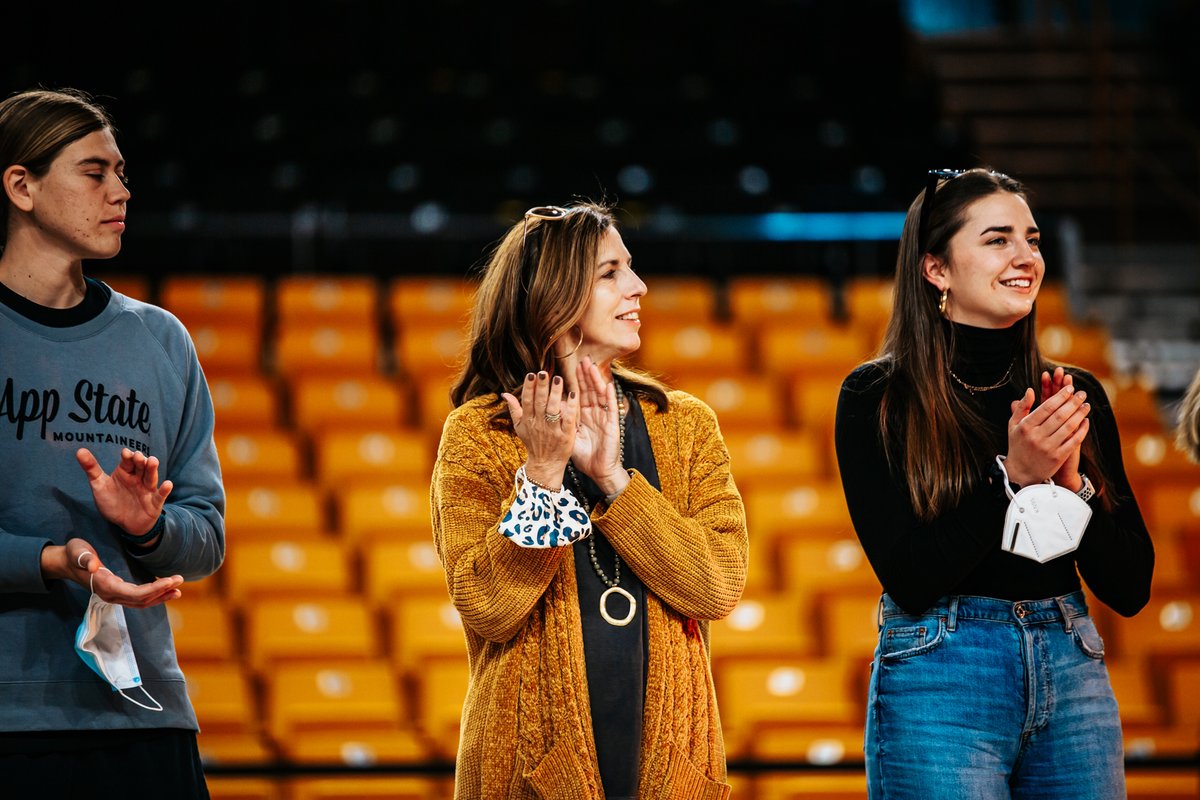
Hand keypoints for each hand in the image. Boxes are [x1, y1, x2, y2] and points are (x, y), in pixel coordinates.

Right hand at [42, 539, 182, 607]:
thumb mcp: (77, 551)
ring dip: (161, 596)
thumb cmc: (73, 554)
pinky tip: (167, 590)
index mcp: (105, 586)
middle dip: (162, 591)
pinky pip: (139, 598)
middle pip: (141, 600)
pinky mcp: (118, 592)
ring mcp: (114, 595)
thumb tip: (93, 565)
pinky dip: (154, 595)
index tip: (170, 581)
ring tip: (178, 589)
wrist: (65, 562)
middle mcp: (111, 595)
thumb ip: (84, 558)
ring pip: (142, 602)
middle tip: (180, 579)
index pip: (135, 594)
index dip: (154, 590)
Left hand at [76, 447, 171, 537]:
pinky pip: (160, 495)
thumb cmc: (113, 502)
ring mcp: (147, 489)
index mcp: (125, 472)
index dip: (128, 457)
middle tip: (138, 456)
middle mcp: (138, 478)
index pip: (128, 461)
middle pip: (141, 467)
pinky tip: (167, 484)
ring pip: (151, 477)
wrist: (125, 523)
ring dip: (152, 469)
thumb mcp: (99, 485)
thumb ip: (91, 468)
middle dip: (140, 461)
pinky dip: (165, 490)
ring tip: (152, 461)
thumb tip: (79, 450)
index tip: (126, 453)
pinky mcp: (154, 502)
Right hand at [501, 370, 577, 488]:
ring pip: (553, 409)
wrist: (545, 465)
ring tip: (558, 379)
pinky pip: (568, 419)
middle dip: (541, 387)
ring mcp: (553, 430)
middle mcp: (539, 424)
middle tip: (544, 372)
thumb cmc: (533, 443)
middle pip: (540, 403)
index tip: (531, 374)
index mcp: (528, 420)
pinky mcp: (566, 435)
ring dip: (555, 394)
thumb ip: (514, 409)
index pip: (527, 401)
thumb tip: (504, 393)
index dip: (528, 388)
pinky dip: (570, 407)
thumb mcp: (520, 427)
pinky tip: (573, 394)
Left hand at [571, 356, 629, 495]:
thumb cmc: (584, 454)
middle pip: (590, 390)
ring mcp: (604, 417)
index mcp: (583, 415)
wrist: (599, 470)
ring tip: (592, 367)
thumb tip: (549, 407)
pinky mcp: (612, 425)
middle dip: (586, 375)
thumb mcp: (568, 435)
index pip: (579, 394)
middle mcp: (594, 413)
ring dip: (596, 380)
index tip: (571, 366)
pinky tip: (608, 385)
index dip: (576, 380)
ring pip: (599, 395)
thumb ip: (561, 420)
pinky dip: (610, 396)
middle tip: (582, 359)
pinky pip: (611, 408)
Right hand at [1004, 380, 1089, 487]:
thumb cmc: (1018, 444)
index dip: (1060, 396)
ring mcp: (1048, 448)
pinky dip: (1082, 430)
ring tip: (1086, 405)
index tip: (1070, 388)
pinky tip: (1086, 421)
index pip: (1046, 407)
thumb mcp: (1013, 425)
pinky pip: (1074, 441)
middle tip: (1083, 394)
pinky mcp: (1058, 458)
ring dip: (1080, 414)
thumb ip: (1022, 407)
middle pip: (1059, 415)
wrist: (1020, 472)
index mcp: (1025, 427)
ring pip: (1068, 427)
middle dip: (1073, 402)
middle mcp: (1036, 437)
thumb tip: (1031, 390)